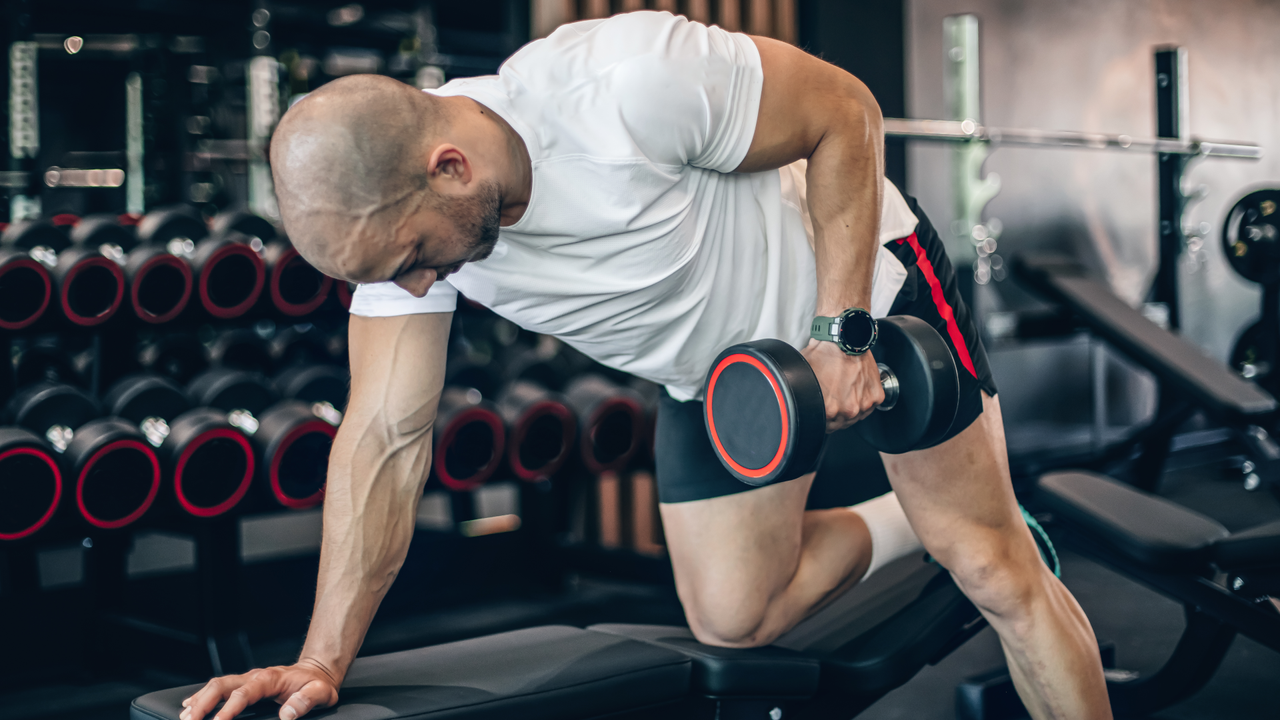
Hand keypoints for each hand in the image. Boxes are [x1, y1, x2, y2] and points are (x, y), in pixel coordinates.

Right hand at [180, 660, 339, 719]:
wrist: (317, 670)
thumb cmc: (317, 684)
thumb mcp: (321, 692)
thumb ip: (306, 701)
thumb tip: (288, 714)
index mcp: (270, 679)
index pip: (244, 693)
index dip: (229, 708)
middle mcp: (255, 676)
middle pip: (222, 685)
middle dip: (203, 703)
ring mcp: (247, 679)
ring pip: (216, 685)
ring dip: (198, 700)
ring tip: (184, 716)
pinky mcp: (244, 684)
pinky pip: (219, 687)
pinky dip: (202, 696)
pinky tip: (189, 706)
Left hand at [801, 339, 884, 431]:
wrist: (843, 339)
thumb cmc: (824, 354)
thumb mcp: (804, 378)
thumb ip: (805, 397)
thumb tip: (799, 404)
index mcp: (829, 410)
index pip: (827, 427)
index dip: (825, 419)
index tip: (825, 411)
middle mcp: (848, 410)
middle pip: (843, 423)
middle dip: (838, 413)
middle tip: (836, 399)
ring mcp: (864, 404)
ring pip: (858, 415)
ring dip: (853, 407)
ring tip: (847, 393)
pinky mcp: (876, 395)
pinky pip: (871, 405)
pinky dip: (866, 398)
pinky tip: (858, 389)